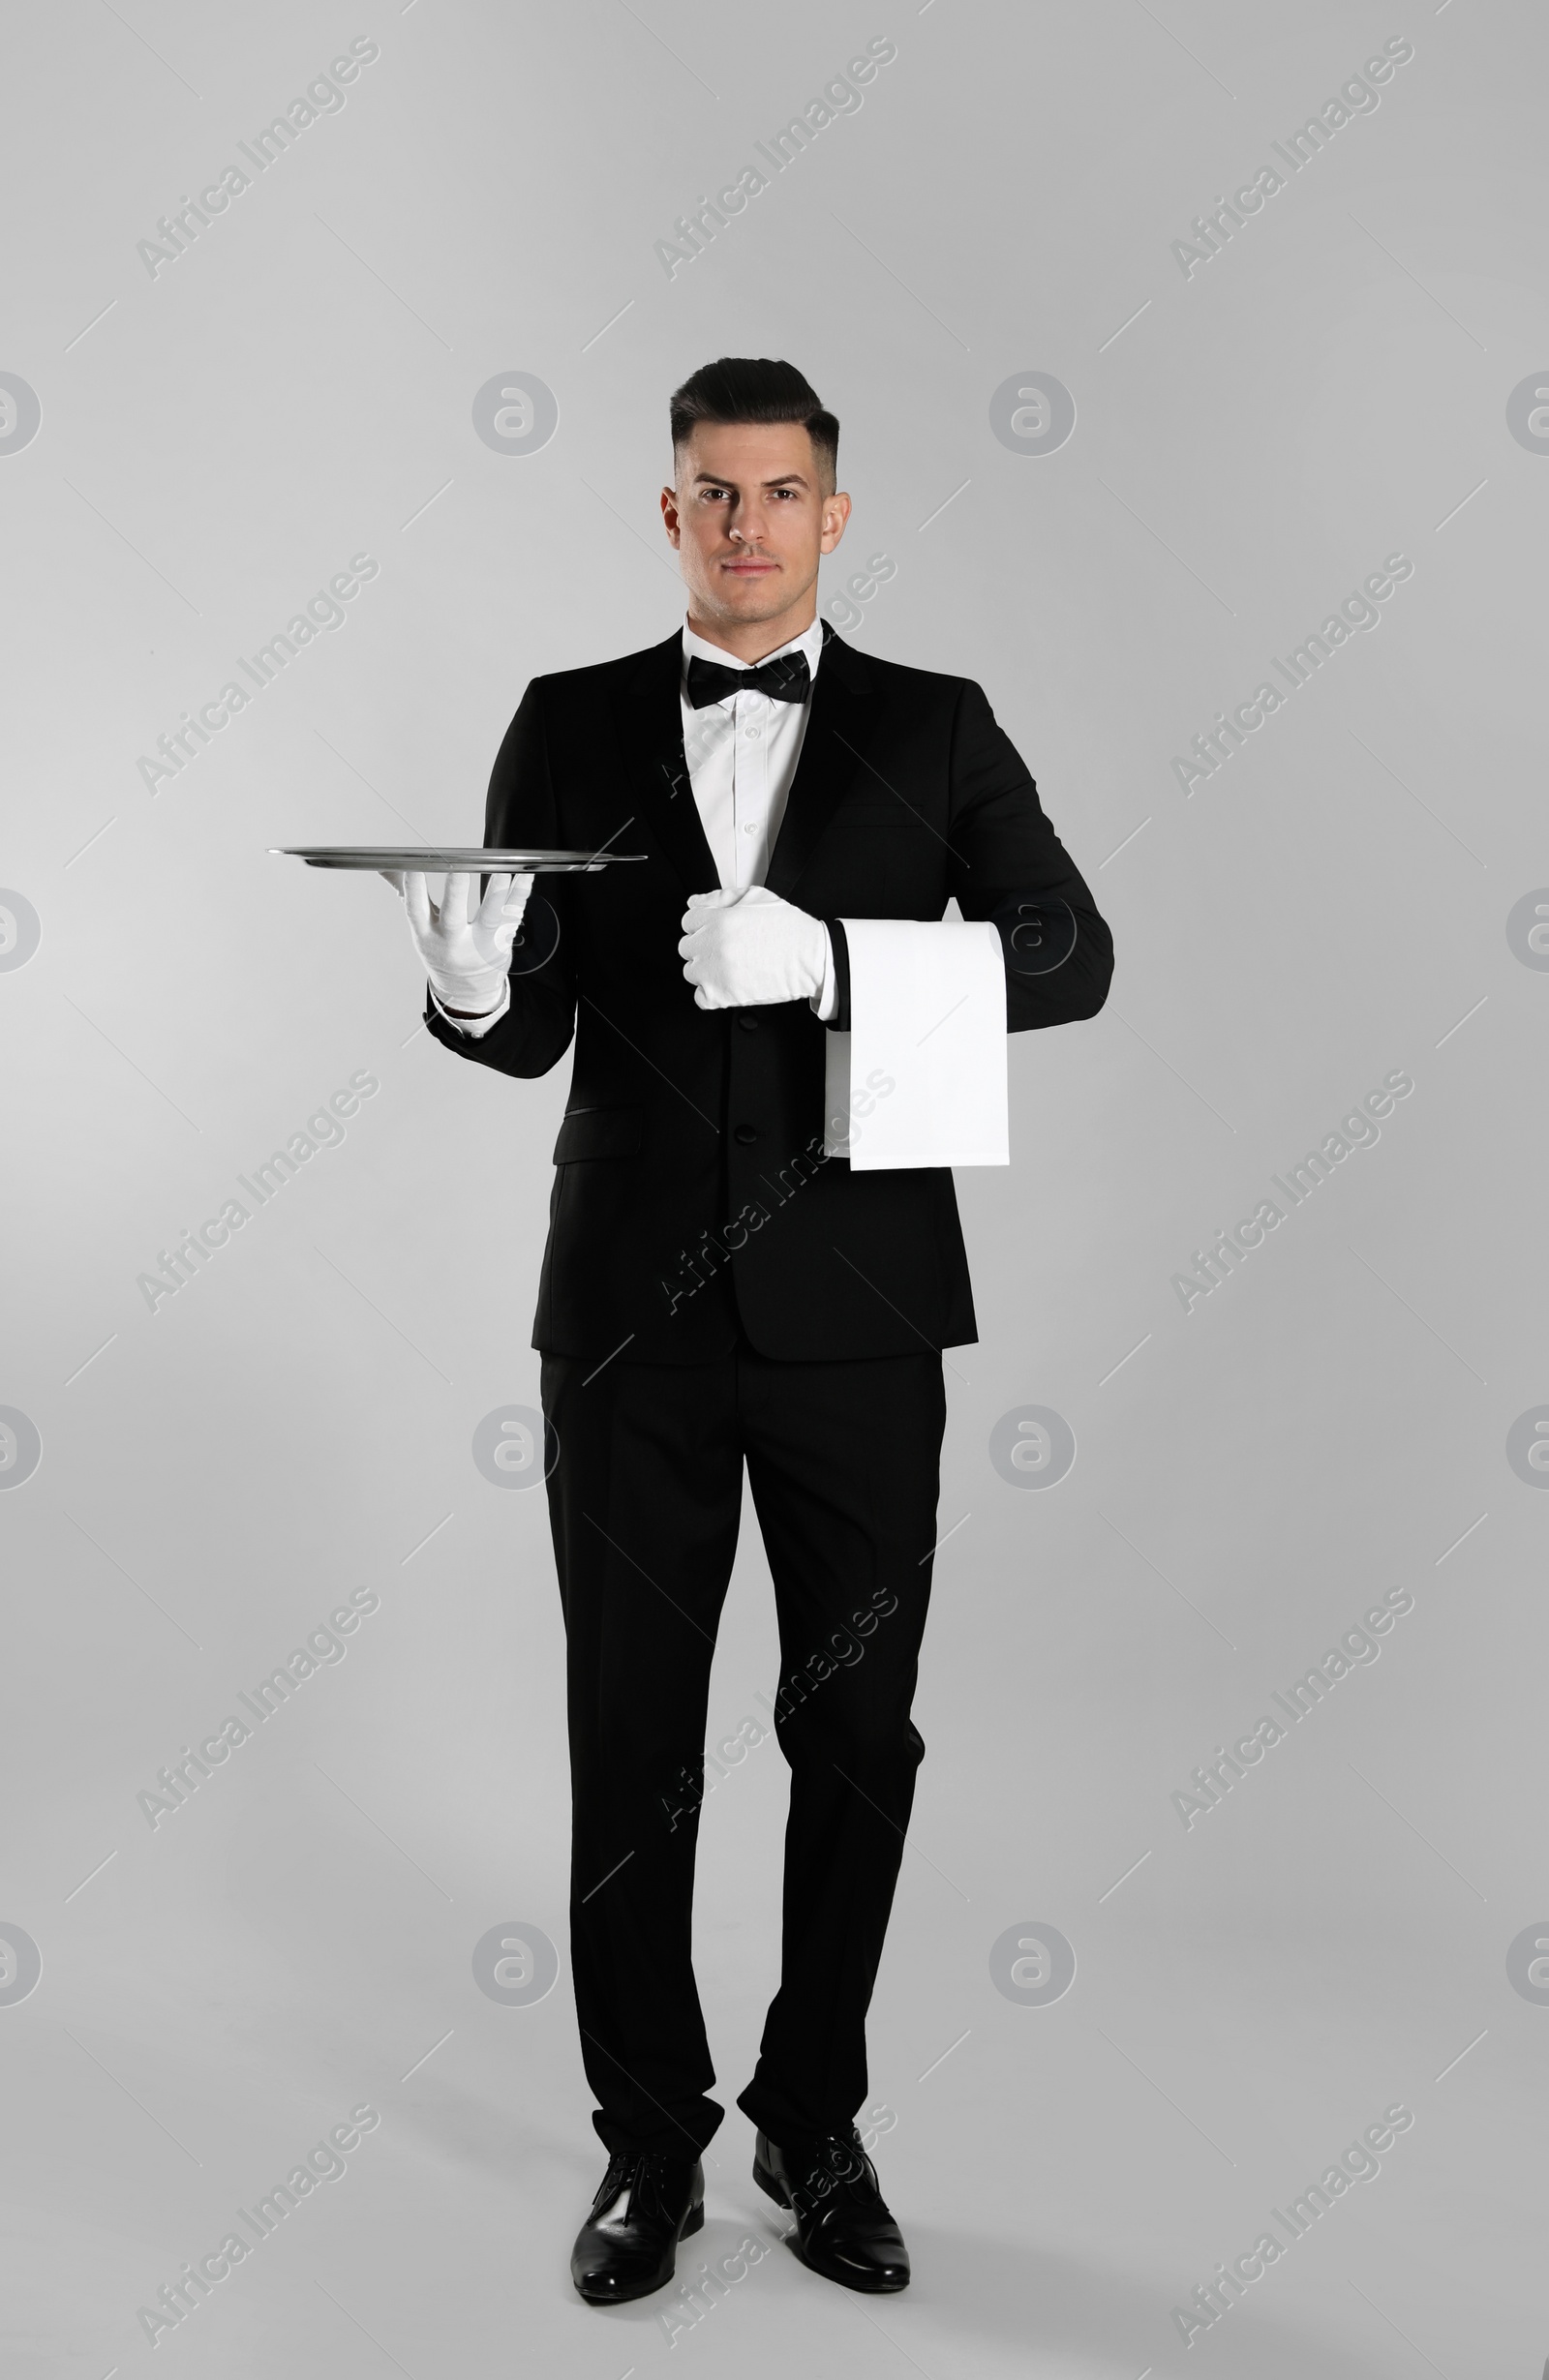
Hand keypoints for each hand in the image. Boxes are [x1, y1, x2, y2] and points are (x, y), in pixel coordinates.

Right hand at [380, 868, 533, 1014]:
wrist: (466, 990)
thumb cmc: (441, 950)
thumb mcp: (420, 928)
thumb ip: (406, 894)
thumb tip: (383, 866)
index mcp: (426, 936)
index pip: (416, 912)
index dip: (413, 890)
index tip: (414, 868)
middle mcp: (452, 943)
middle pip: (453, 917)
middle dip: (456, 893)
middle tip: (459, 868)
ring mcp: (479, 946)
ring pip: (490, 918)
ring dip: (497, 892)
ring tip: (502, 869)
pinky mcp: (501, 944)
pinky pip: (512, 917)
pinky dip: (520, 895)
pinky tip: (525, 876)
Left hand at [678, 886, 827, 1010]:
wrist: (811, 958)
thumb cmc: (789, 928)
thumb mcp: (757, 896)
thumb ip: (721, 896)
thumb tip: (696, 902)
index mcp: (719, 920)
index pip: (688, 921)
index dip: (702, 925)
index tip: (713, 930)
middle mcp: (713, 945)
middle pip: (686, 947)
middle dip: (703, 946)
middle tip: (725, 949)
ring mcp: (716, 972)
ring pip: (691, 972)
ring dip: (705, 969)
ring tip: (728, 966)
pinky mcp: (723, 995)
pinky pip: (700, 998)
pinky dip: (710, 994)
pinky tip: (727, 983)